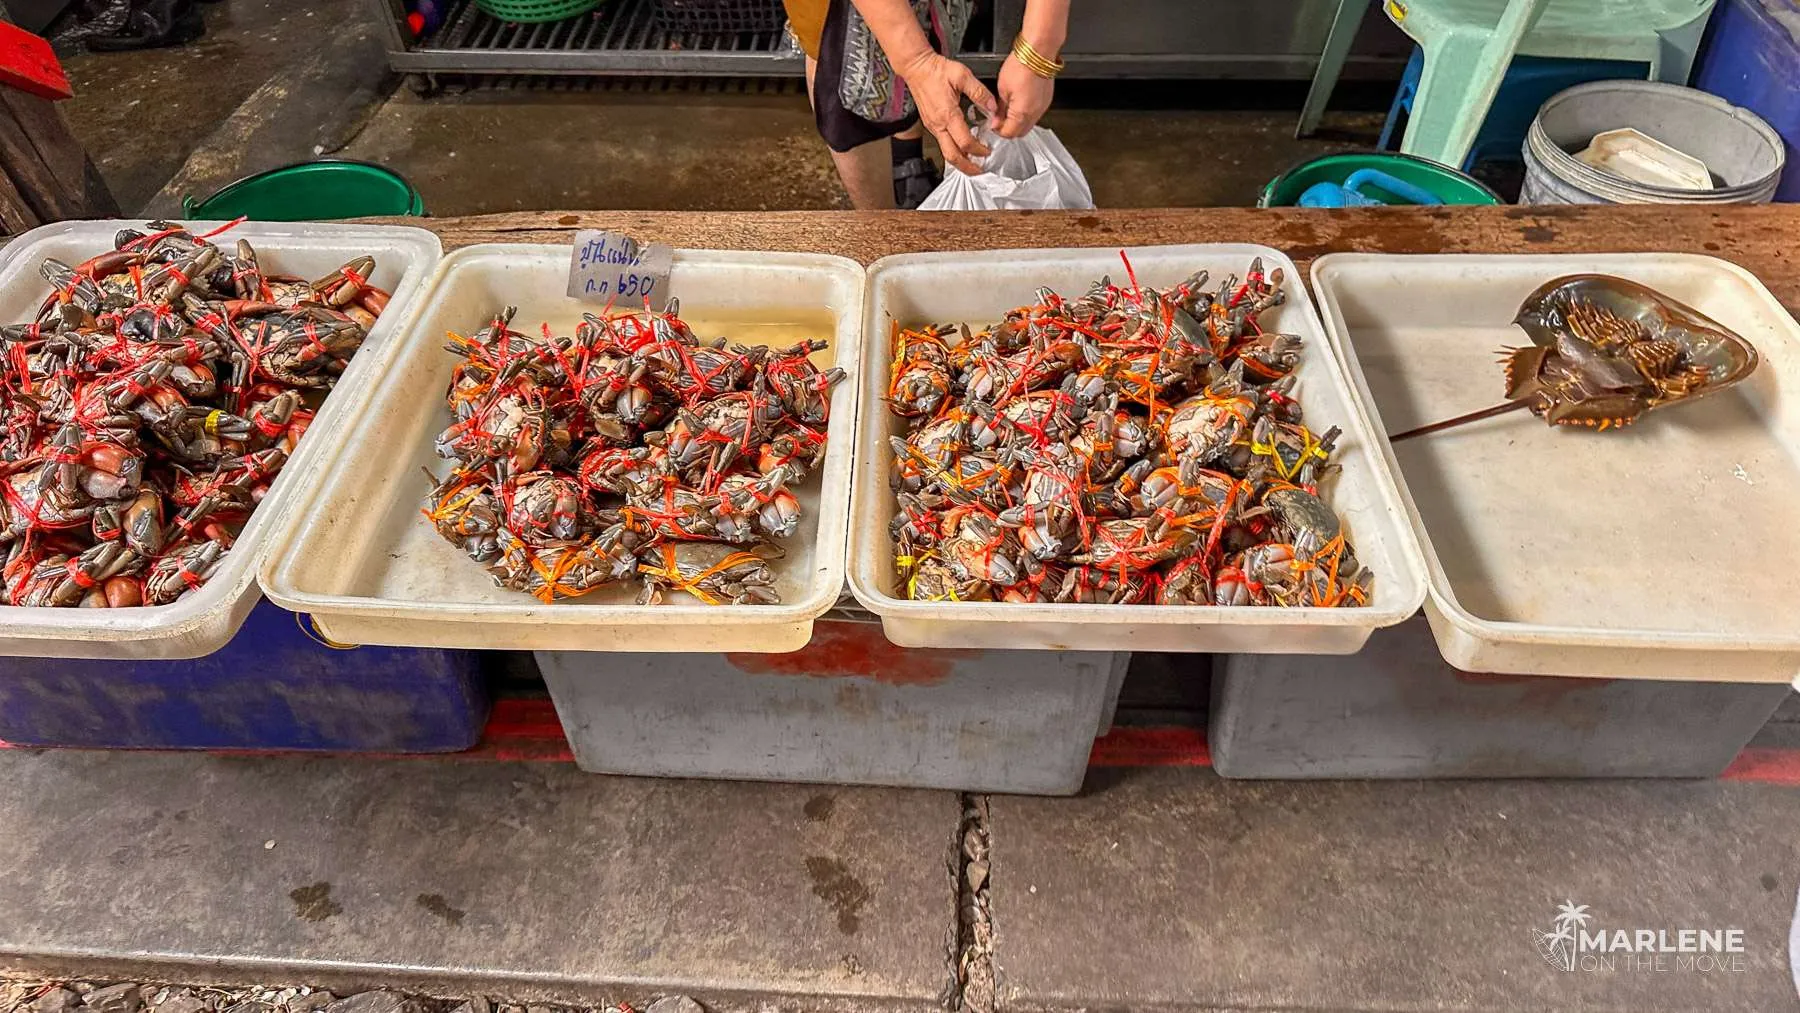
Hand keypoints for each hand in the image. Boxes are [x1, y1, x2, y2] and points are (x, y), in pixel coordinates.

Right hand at [897, 51, 998, 174]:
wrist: (916, 67)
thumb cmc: (936, 70)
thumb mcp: (962, 75)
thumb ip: (979, 92)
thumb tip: (992, 107)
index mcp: (947, 114)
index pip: (965, 142)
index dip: (978, 150)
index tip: (988, 150)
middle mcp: (938, 124)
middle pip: (952, 156)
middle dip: (966, 167)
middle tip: (979, 171)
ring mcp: (932, 126)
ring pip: (946, 152)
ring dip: (960, 160)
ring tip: (973, 162)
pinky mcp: (930, 124)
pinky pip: (942, 143)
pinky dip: (953, 150)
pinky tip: (962, 147)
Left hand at [995, 53, 1053, 138]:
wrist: (1038, 52)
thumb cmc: (1021, 65)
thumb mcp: (1002, 89)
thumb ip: (999, 109)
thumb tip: (996, 119)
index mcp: (1022, 113)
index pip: (1008, 134)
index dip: (998, 130)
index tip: (992, 123)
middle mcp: (1035, 113)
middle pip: (1020, 132)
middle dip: (1008, 128)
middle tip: (998, 118)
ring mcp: (1042, 107)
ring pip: (1028, 124)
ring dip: (1017, 121)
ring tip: (1007, 108)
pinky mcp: (1046, 100)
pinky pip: (1035, 114)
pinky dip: (1025, 113)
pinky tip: (1018, 102)